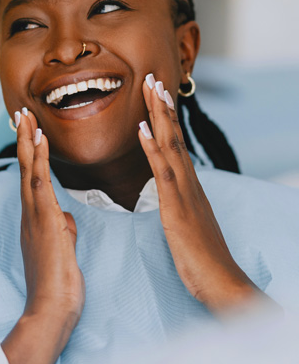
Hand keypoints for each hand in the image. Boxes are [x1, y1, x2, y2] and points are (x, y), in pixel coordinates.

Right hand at [2, 110, 84, 363]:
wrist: (50, 310)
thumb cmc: (58, 286)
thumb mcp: (63, 250)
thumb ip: (62, 229)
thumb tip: (66, 218)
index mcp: (35, 220)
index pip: (32, 179)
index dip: (30, 153)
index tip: (30, 131)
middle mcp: (29, 213)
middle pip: (25, 168)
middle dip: (23, 140)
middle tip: (21, 114)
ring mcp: (34, 216)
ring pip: (29, 170)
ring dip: (28, 141)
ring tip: (27, 117)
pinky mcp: (43, 220)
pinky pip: (39, 183)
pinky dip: (38, 158)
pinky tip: (40, 140)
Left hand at [138, 75, 260, 313]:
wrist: (222, 284)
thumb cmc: (202, 261)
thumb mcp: (186, 226)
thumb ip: (178, 206)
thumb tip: (169, 194)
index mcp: (188, 188)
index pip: (175, 146)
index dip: (165, 120)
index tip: (156, 96)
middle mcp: (189, 184)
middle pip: (174, 138)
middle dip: (162, 107)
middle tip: (152, 78)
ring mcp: (184, 193)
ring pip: (170, 146)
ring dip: (159, 116)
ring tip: (151, 89)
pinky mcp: (177, 207)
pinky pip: (163, 172)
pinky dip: (152, 148)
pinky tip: (141, 129)